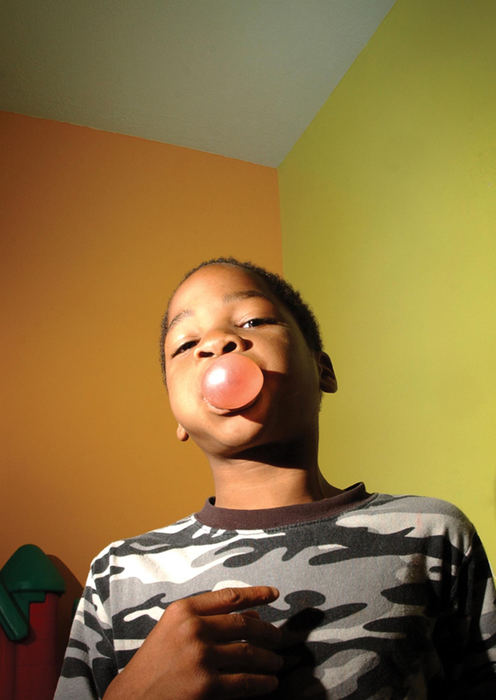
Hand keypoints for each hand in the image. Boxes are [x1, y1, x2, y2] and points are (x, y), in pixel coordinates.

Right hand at [103, 586, 282, 699]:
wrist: (130, 699)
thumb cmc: (154, 664)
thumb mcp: (172, 630)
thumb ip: (204, 618)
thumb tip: (251, 616)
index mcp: (183, 610)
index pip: (229, 597)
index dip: (256, 594)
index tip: (274, 594)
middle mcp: (193, 628)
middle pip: (244, 625)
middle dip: (268, 633)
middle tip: (281, 639)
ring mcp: (200, 657)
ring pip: (248, 653)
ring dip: (268, 659)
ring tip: (277, 663)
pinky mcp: (206, 686)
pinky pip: (244, 681)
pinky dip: (261, 682)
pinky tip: (269, 683)